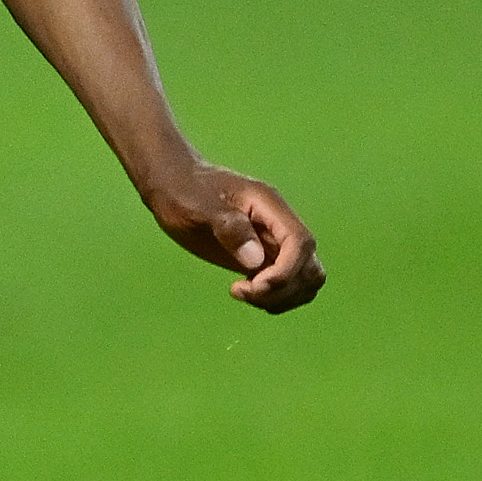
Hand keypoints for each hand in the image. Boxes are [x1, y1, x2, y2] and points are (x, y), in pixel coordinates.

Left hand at [144, 162, 320, 313]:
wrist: (172, 183)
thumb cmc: (183, 189)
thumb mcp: (199, 205)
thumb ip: (229, 228)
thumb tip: (256, 261)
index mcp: (269, 206)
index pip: (300, 243)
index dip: (286, 271)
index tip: (255, 284)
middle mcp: (278, 226)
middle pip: (309, 267)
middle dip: (283, 289)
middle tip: (240, 291)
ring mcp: (273, 243)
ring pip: (305, 279)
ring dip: (282, 297)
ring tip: (242, 293)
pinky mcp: (262, 258)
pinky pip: (286, 284)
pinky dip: (274, 297)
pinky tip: (243, 292)